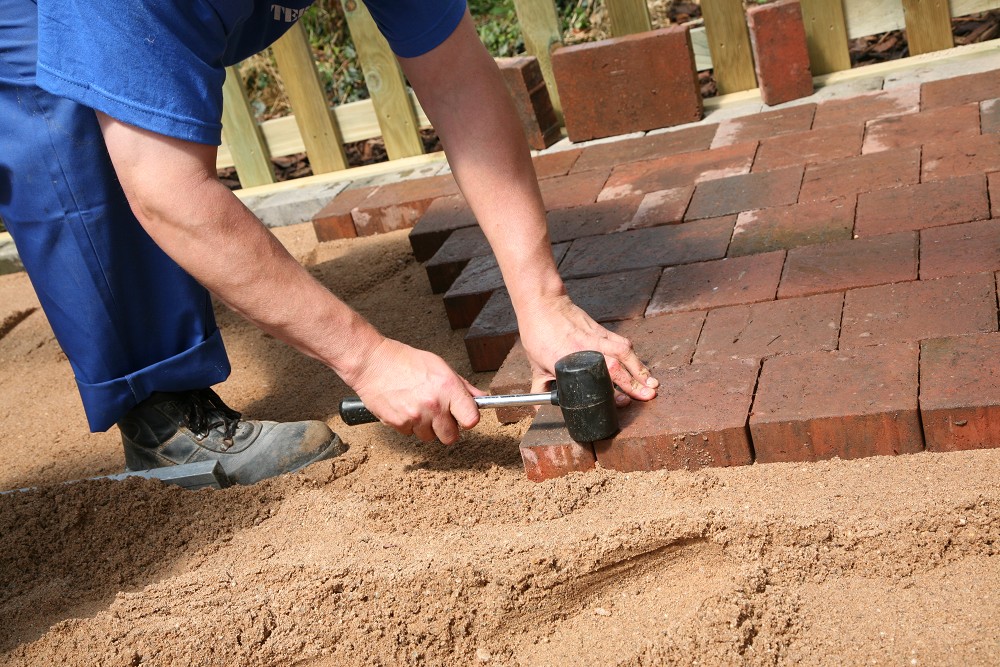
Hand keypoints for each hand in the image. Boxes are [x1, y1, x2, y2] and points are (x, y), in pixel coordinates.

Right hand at [348, 338, 482, 443]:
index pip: (471, 420)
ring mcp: (415, 417)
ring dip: (426, 427)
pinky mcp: (398, 424)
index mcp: (448, 388)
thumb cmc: (405, 361)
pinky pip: (410, 434)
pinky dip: (408, 425)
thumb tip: (479, 398)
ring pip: (429, 437)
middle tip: (439, 414)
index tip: (464, 415)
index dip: (468, 419)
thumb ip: (462, 386)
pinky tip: (404, 407)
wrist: (372, 362)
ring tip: (417, 407)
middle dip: (447, 428)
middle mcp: (433, 405)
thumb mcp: (439, 366)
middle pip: (451, 437)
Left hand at [517, 294, 658, 404]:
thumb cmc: (538, 333)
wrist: (543, 304)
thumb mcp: (535, 364)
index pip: (594, 380)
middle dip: (633, 383)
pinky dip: (633, 354)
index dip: (610, 393)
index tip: (622, 402)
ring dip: (639, 369)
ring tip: (652, 384)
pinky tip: (640, 366)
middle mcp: (585, 349)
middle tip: (647, 396)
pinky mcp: (601, 330)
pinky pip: (621, 342)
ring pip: (623, 353)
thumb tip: (535, 407)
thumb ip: (540, 386)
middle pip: (614, 367)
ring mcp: (596, 338)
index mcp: (567, 360)